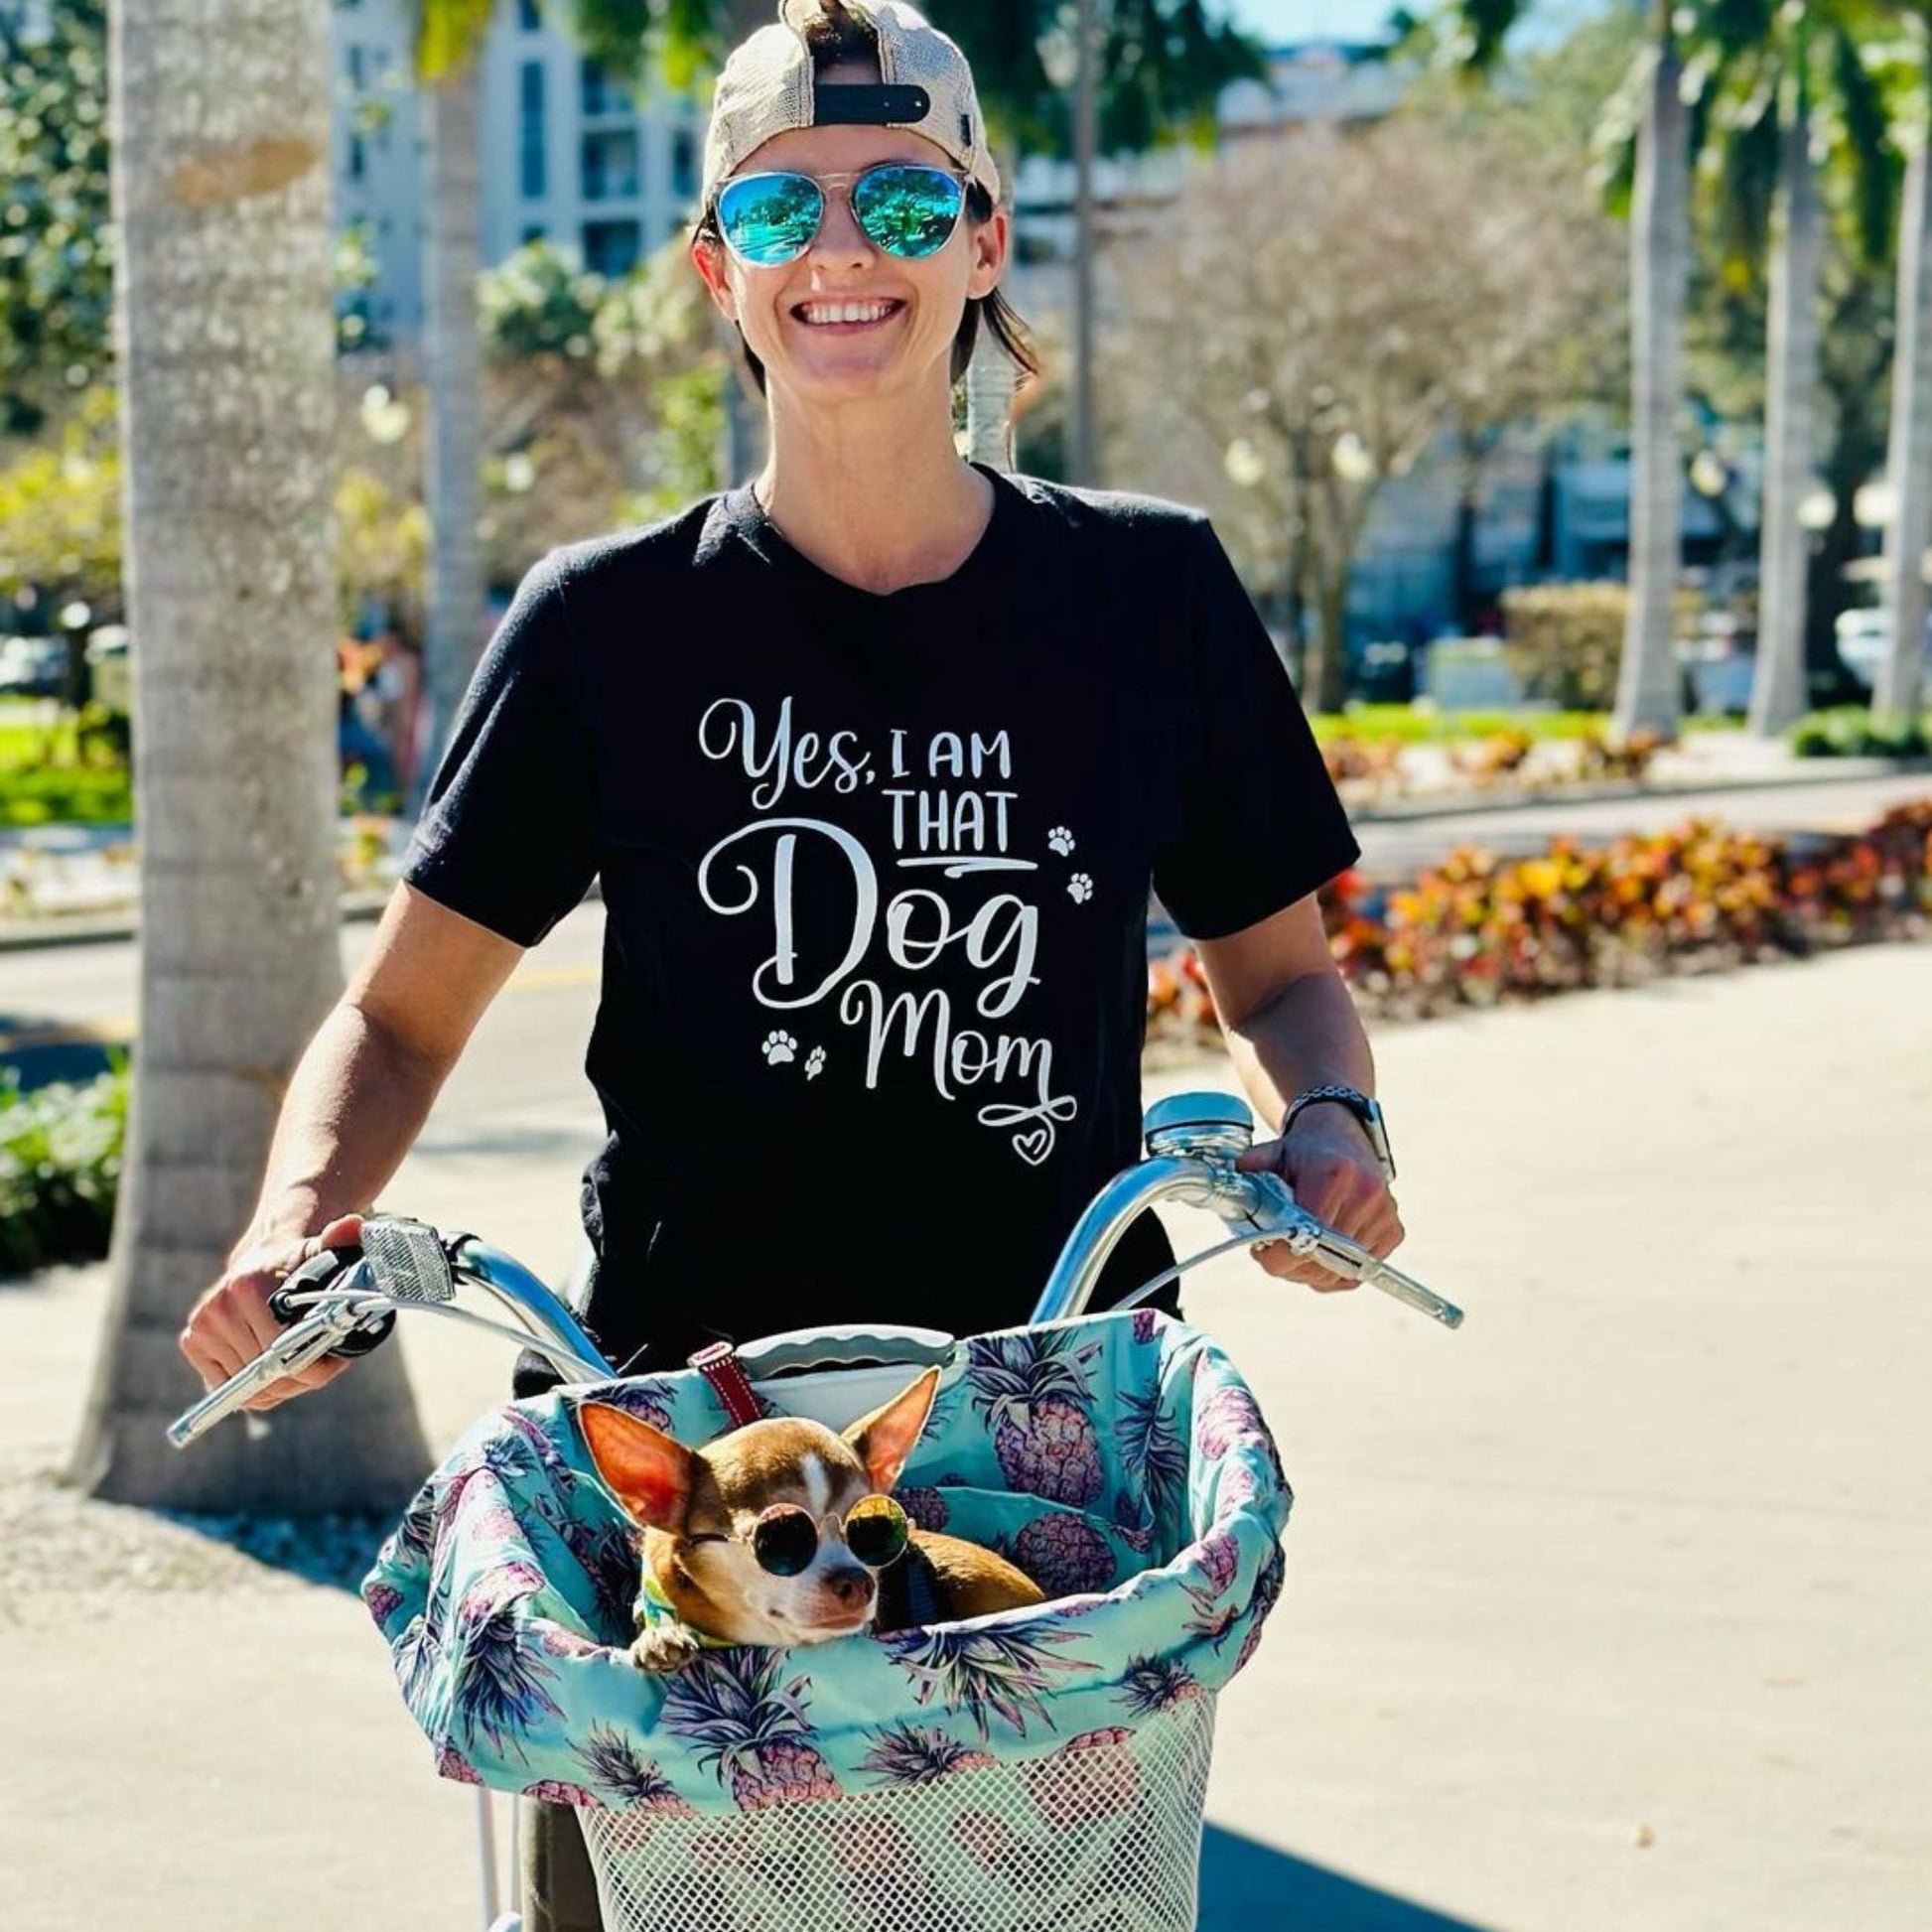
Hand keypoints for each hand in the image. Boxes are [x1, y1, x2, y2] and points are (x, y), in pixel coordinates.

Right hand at [178, 1213, 364, 1411]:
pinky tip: (270, 1365)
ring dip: (279, 1384)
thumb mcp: (322, 1251)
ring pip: (250, 1386)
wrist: (260, 1261)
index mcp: (248, 1287)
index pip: (284, 1349)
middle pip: (268, 1372)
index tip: (336, 1360)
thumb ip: (340, 1239)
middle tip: (321, 1362)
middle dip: (301, 1376)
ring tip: (296, 1359)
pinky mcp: (191, 1341)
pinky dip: (254, 1387)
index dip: (316, 1363)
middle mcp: (218, 1307)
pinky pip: (228, 1387)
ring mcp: (201, 1326)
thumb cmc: (298, 1265)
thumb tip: (352, 1225)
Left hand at [1234, 1109, 1402, 1291]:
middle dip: (1291, 1266)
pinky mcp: (1394, 1231)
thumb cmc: (1303, 1151)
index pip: (1307, 1235)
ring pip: (1341, 1270)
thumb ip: (1252, 1166)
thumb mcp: (1273, 1152)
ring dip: (1313, 1271)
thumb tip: (1231, 1177)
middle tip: (1273, 1254)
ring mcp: (1384, 1214)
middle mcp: (1366, 1194)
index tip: (1262, 1254)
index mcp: (1333, 1174)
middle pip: (1323, 1259)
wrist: (1342, 1135)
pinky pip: (1360, 1271)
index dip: (1279, 1255)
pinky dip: (1337, 1272)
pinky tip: (1321, 1253)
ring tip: (1296, 1251)